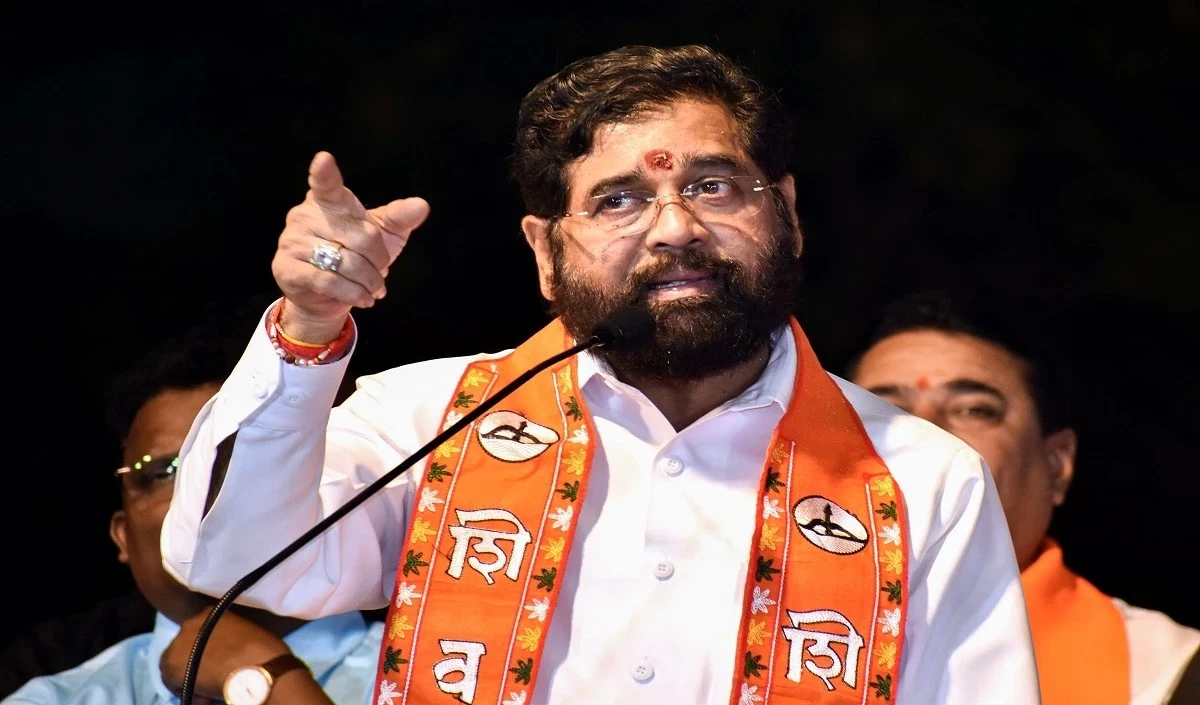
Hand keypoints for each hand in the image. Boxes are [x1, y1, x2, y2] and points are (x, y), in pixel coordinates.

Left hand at [160, 607, 291, 701]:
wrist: (258, 670)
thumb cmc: (264, 653)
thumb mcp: (247, 634)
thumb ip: (231, 638)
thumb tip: (230, 652)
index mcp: (211, 612)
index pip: (200, 633)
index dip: (207, 652)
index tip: (220, 663)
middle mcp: (190, 623)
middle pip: (184, 647)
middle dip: (195, 663)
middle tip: (213, 677)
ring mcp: (178, 643)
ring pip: (175, 665)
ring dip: (189, 677)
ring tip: (209, 690)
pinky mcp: (170, 664)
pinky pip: (172, 682)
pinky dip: (186, 690)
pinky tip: (206, 696)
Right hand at [272, 151, 429, 342]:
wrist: (327, 296)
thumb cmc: (357, 256)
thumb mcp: (382, 235)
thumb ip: (399, 218)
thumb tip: (421, 205)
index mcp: (329, 201)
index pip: (327, 185)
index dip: (324, 173)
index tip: (324, 159)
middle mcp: (305, 215)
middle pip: (361, 237)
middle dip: (379, 260)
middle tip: (381, 270)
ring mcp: (292, 241)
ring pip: (347, 263)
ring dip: (369, 281)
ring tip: (374, 288)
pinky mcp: (288, 269)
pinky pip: (330, 281)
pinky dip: (354, 294)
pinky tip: (363, 298)